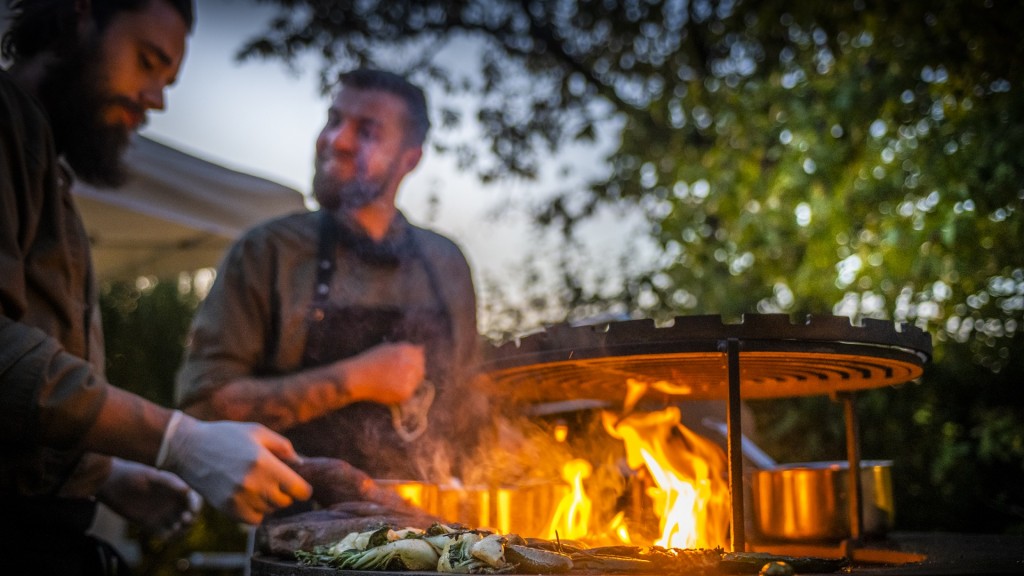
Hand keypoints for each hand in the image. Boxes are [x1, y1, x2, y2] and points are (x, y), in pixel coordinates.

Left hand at [97, 458, 201, 538]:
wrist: (111, 483)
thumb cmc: (132, 474)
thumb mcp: (151, 475)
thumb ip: (169, 481)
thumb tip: (187, 490)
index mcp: (175, 489)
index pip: (193, 499)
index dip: (195, 505)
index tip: (192, 510)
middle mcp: (171, 502)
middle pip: (190, 515)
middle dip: (191, 519)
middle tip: (184, 520)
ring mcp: (161, 514)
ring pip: (180, 527)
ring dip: (182, 530)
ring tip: (175, 529)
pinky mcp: (150, 524)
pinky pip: (164, 534)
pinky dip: (169, 537)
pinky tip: (166, 536)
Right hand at [157, 412, 312, 524]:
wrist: (188, 448)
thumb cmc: (225, 436)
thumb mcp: (257, 432)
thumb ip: (283, 447)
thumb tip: (300, 464)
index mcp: (264, 463)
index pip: (299, 490)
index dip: (303, 488)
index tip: (298, 484)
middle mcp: (253, 483)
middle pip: (286, 502)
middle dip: (285, 493)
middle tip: (275, 481)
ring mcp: (239, 498)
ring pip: (270, 511)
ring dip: (270, 501)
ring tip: (259, 486)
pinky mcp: (227, 508)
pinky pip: (254, 520)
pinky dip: (256, 511)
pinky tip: (250, 497)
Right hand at [342, 341, 424, 404]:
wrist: (357, 378)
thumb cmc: (369, 362)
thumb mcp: (387, 349)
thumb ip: (406, 348)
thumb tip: (422, 348)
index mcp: (405, 351)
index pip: (419, 356)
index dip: (413, 362)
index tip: (404, 367)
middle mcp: (409, 363)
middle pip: (421, 369)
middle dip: (413, 373)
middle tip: (396, 377)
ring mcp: (408, 378)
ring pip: (417, 382)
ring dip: (409, 383)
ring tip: (391, 383)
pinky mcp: (405, 392)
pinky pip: (410, 393)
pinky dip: (403, 393)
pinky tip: (389, 390)